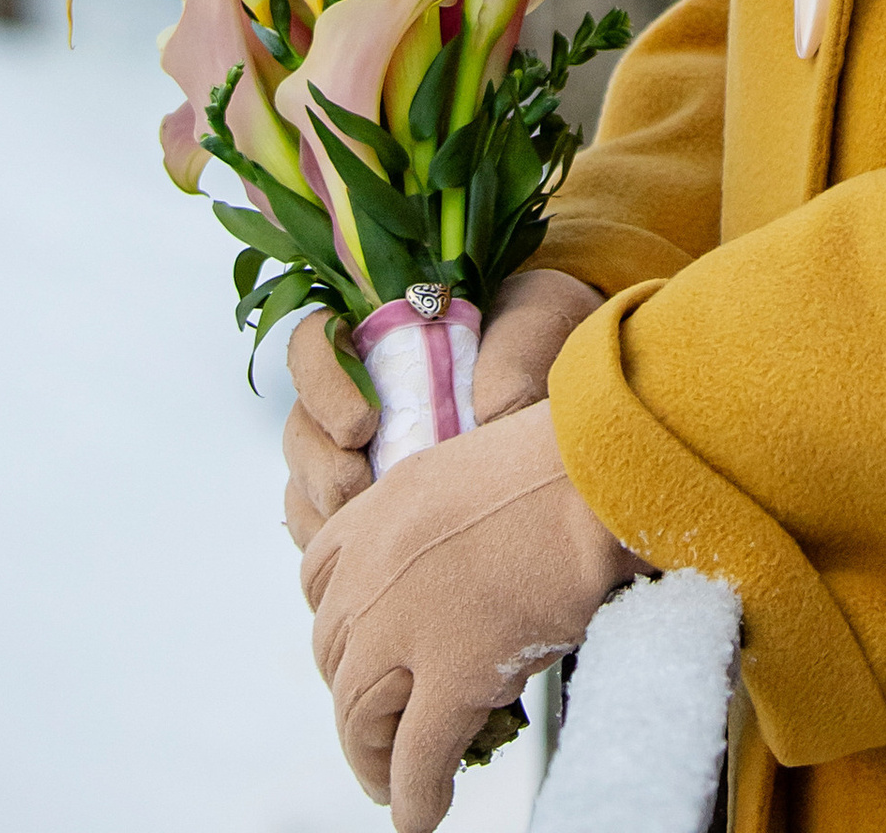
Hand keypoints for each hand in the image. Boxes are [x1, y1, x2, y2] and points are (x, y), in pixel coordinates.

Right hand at [282, 270, 603, 549]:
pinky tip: (372, 565)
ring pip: (307, 486)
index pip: (314, 343)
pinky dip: (341, 550)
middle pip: (301, 428)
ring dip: (325, 512)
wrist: (583, 378)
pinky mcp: (379, 505)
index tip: (364, 422)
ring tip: (367, 528)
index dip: (320, 381)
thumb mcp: (540, 322)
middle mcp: (359, 392)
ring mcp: (365, 453)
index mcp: (382, 332)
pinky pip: (331, 534)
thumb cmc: (547, 337)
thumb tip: (488, 410)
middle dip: (319, 464)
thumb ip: (511, 356)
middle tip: (359, 487)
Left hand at [301, 400, 640, 832]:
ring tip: (390, 782)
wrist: (603, 474)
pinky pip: (415, 758)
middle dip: (351, 696)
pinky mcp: (454, 672)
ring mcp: (407, 623)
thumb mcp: (478, 470)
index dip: (336, 623)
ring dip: (371, 758)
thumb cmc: (570, 462)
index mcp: (383, 507)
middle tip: (378, 725)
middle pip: (332, 654)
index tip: (359, 647)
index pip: (318, 576)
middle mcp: (375, 565)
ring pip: (357, 715)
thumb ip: (449, 518)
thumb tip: (464, 566)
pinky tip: (421, 815)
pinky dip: (412, 797)